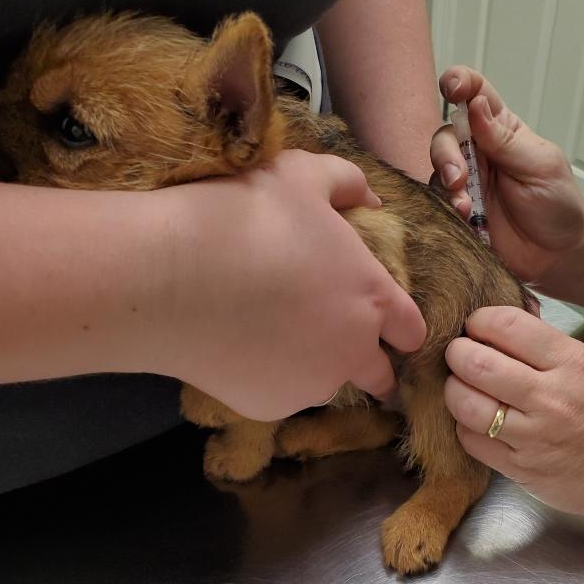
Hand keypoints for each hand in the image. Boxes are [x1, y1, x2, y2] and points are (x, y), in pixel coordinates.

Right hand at [148, 150, 425, 420]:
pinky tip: (237, 347)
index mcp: (372, 299)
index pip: (412, 330)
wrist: (171, 277)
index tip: (385, 323)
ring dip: (313, 367)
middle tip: (331, 338)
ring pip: (325, 383)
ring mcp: (311, 386)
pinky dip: (267, 378)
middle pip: (381, 375)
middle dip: (369, 363)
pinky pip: (280, 394)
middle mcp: (352, 352)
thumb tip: (371, 200)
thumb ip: (347, 184)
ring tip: (268, 332)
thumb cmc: (246, 217)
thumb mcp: (302, 176)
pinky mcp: (270, 408)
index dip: (400, 325)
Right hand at [430, 66, 583, 287]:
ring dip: (445, 184)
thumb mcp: (539, 165)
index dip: (459, 83)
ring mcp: (465, 184)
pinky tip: (463, 218)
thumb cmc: (557, 205)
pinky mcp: (456, 213)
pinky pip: (436, 204)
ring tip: (464, 206)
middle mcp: (478, 153)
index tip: (453, 89)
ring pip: (436, 170)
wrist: (557, 256)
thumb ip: (504, 139)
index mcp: (501, 129)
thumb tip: (476, 104)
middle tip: (459, 176)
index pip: (474, 94)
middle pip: (445, 136)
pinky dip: (444, 209)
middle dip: (446, 153)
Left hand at [444, 307, 583, 525]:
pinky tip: (475, 420)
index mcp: (573, 363)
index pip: (507, 326)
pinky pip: (471, 440)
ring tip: (462, 386)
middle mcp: (551, 398)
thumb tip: (499, 325)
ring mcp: (533, 437)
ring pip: (466, 404)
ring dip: (454, 390)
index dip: (480, 320)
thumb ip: (548, 346)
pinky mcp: (519, 468)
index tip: (476, 326)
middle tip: (459, 355)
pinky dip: (465, 426)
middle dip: (457, 353)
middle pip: (476, 364)